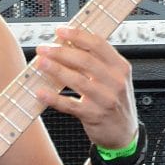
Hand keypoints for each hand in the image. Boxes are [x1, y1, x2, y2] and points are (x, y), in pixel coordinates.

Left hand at [32, 23, 138, 151]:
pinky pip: (70, 105)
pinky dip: (54, 98)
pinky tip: (41, 92)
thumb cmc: (115, 103)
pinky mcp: (93, 116)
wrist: (123, 133)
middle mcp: (115, 82)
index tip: (60, 30)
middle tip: (44, 48)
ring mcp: (105, 100)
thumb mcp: (114, 79)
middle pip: (85, 60)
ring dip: (56, 69)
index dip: (77, 35)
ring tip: (40, 63)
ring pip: (77, 80)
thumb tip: (69, 45)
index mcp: (120, 67)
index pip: (98, 45)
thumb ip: (97, 63)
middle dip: (61, 52)